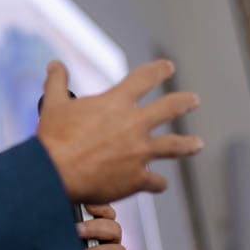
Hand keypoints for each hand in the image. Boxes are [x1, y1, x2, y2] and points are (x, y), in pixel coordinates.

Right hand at [37, 59, 202, 202]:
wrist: (56, 174)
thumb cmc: (54, 139)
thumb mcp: (53, 104)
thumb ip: (56, 82)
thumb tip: (54, 64)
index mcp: (116, 103)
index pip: (144, 79)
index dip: (158, 71)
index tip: (168, 67)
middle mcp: (134, 125)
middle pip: (169, 108)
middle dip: (184, 103)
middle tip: (193, 100)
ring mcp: (139, 153)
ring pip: (173, 146)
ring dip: (187, 145)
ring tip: (197, 144)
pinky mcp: (137, 179)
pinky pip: (155, 182)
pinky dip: (157, 183)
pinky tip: (160, 185)